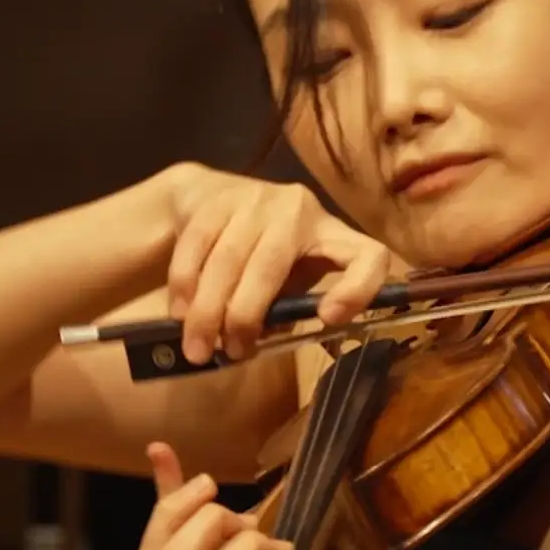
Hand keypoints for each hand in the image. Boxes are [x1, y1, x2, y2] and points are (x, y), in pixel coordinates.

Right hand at [160, 163, 391, 363]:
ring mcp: (256, 199)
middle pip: (271, 266)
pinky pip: (197, 248)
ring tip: (197, 346)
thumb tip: (256, 344)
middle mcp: (300, 210)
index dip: (356, 288)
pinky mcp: (216, 199)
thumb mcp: (287, 280)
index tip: (328, 318)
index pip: (368, 256)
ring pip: (228, 260)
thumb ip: (283, 308)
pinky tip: (181, 312)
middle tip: (228, 352)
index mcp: (334, 235)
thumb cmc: (263, 253)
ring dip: (208, 310)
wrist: (210, 196)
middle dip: (245, 316)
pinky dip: (187, 286)